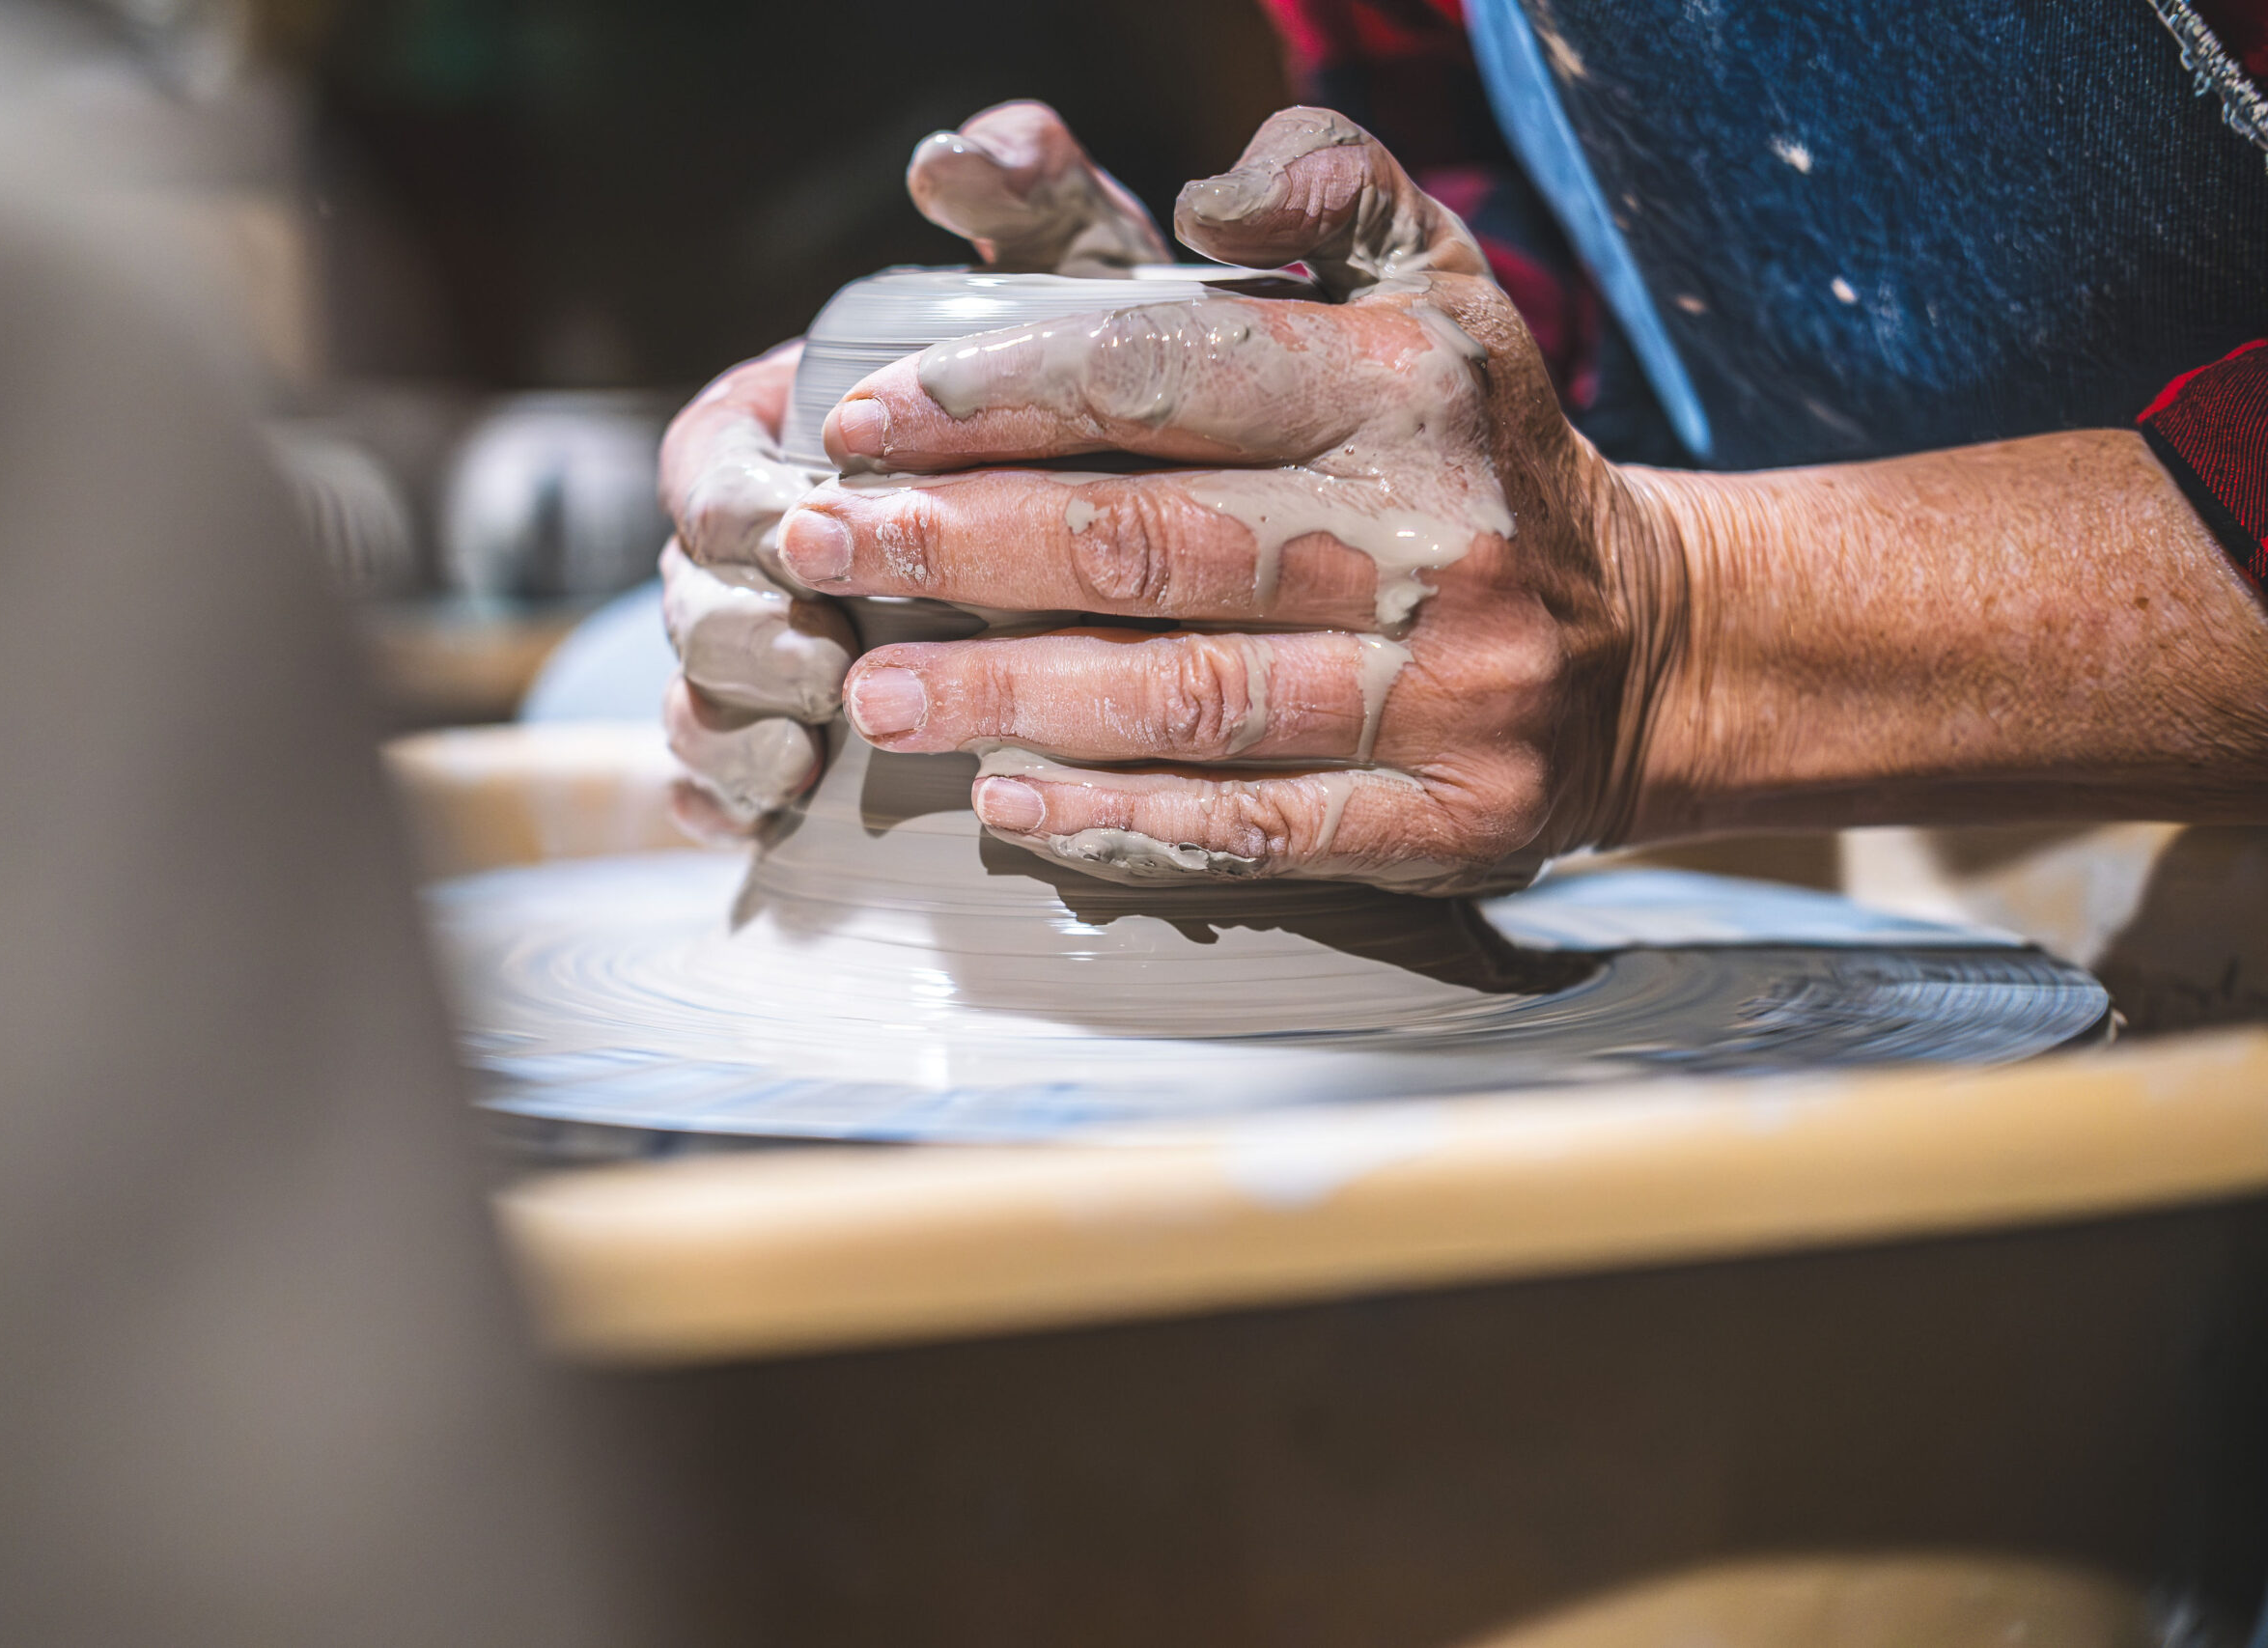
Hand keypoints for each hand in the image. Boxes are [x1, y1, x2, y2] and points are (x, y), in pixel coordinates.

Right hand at [657, 102, 1168, 838]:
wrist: (1095, 519)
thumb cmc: (1070, 399)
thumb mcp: (1068, 291)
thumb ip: (1027, 207)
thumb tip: (964, 157)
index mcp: (771, 433)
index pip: (709, 473)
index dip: (749, 512)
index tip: (812, 538)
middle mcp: (741, 545)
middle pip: (691, 598)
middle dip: (746, 636)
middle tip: (826, 665)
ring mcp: (747, 645)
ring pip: (695, 693)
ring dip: (738, 726)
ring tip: (808, 752)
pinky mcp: (769, 737)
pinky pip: (712, 779)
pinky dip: (727, 795)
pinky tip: (775, 810)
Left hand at [778, 108, 1675, 894]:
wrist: (1654, 646)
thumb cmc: (1489, 455)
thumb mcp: (1445, 287)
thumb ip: (1332, 189)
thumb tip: (1201, 188)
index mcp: (1402, 392)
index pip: (1169, 378)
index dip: (999, 398)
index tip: (866, 425)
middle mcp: (1418, 541)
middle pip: (1147, 547)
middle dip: (956, 549)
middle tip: (818, 548)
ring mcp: (1433, 693)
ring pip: (1183, 700)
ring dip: (1007, 698)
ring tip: (875, 689)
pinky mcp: (1440, 819)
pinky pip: (1252, 828)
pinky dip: (1116, 821)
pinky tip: (1002, 802)